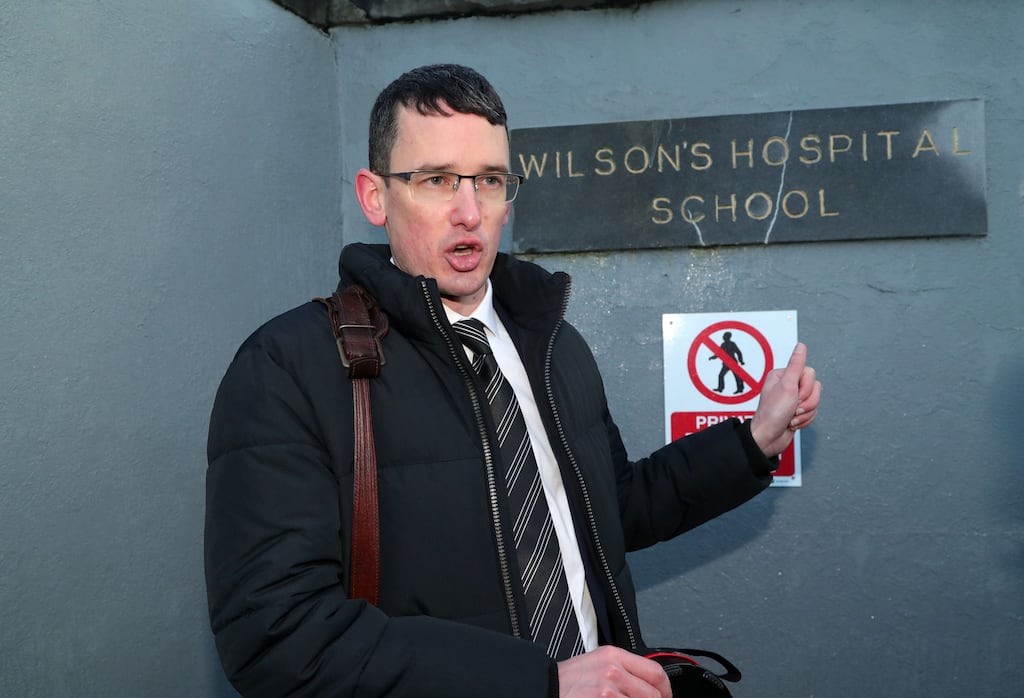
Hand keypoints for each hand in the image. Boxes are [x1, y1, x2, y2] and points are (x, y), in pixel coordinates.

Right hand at [557, 646, 670, 697]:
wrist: (545, 687)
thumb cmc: (568, 680)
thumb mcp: (597, 663)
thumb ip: (623, 670)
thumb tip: (648, 685)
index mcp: (613, 656)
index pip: (655, 673)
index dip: (666, 691)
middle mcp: (612, 671)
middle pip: (653, 695)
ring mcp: (607, 691)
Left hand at [750, 342, 821, 457]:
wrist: (768, 438)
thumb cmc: (773, 413)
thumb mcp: (786, 386)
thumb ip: (796, 365)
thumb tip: (801, 346)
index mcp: (782, 375)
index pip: (809, 373)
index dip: (805, 387)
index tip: (793, 395)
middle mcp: (788, 385)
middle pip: (815, 387)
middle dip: (806, 402)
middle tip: (792, 408)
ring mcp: (793, 399)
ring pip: (815, 401)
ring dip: (805, 413)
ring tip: (791, 417)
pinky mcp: (797, 411)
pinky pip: (813, 412)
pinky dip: (805, 420)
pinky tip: (792, 423)